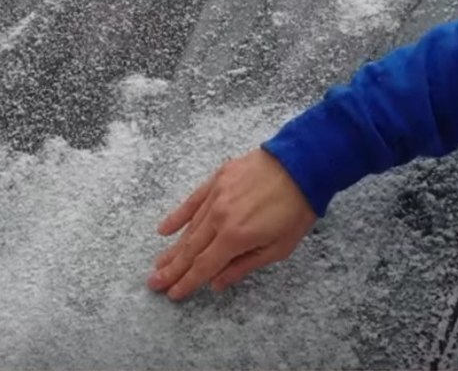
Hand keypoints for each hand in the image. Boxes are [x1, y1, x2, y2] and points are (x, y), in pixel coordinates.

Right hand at [147, 148, 316, 300]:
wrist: (303, 164)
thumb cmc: (297, 208)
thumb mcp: (279, 247)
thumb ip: (244, 266)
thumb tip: (217, 283)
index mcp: (236, 237)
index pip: (204, 266)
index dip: (187, 283)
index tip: (172, 294)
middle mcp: (220, 217)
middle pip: (191, 249)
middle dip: (172, 269)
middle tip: (154, 283)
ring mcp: (216, 196)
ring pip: (189, 228)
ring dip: (173, 248)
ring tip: (159, 263)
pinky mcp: (218, 179)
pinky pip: (192, 201)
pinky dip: (177, 216)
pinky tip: (163, 230)